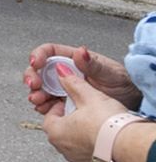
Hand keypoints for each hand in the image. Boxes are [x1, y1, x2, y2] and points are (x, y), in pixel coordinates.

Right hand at [23, 43, 137, 115]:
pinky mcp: (64, 103)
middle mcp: (65, 73)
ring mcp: (63, 88)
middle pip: (39, 71)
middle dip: (32, 77)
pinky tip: (45, 109)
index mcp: (73, 60)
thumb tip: (80, 52)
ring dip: (35, 94)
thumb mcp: (110, 72)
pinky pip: (47, 104)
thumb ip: (93, 64)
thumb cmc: (123, 83)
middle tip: (34, 85)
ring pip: (40, 89)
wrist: (131, 102)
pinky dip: (43, 107)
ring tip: (38, 100)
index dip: (39, 55)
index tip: (36, 64)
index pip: (49, 52)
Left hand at [41, 64, 132, 161]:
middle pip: (61, 129)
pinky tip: (104, 136)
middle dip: (71, 118)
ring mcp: (77, 159)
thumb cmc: (107, 124)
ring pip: (74, 141)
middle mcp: (63, 149)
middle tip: (83, 110)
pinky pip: (88, 152)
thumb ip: (73, 83)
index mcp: (55, 132)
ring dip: (82, 131)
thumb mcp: (89, 97)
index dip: (60, 105)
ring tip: (96, 122)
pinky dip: (93, 144)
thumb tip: (61, 72)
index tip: (70, 100)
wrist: (128, 146)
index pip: (49, 115)